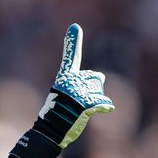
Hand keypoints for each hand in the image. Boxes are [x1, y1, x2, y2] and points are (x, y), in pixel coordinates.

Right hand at [35, 23, 114, 147]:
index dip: (72, 43)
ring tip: (82, 111)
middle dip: (94, 89)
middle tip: (80, 103)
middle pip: (96, 78)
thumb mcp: (67, 97)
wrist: (51, 131)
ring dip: (96, 102)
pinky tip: (106, 109)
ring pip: (100, 92)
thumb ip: (82, 85)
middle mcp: (71, 82)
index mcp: (65, 78)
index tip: (74, 27)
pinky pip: (102, 103)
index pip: (71, 58)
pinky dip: (105, 107)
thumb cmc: (59, 115)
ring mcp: (78, 93)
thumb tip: (102, 77)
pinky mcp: (85, 104)